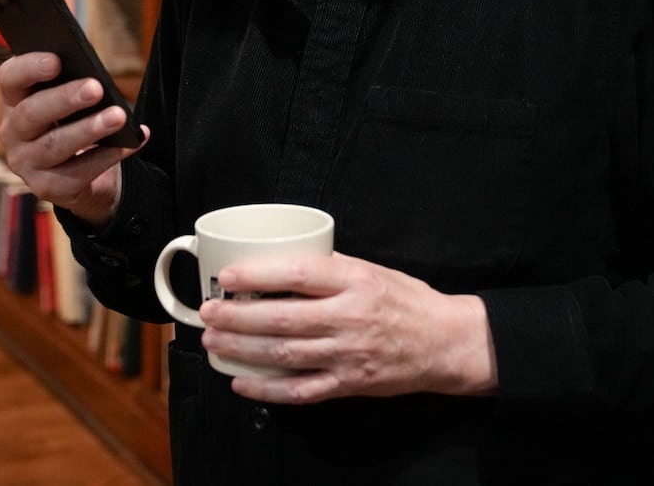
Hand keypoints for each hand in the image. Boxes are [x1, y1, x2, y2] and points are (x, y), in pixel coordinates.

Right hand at [0, 51, 146, 226]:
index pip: (10, 78)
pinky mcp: (46, 188)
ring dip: (89, 129)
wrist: (83, 175)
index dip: (29, 67)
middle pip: (31, 113)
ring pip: (55, 145)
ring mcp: (26, 164)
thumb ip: (73, 84)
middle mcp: (12, 133)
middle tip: (96, 88)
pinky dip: (107, 156)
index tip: (56, 59)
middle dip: (66, 99)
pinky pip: (78, 172)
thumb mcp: (70, 102)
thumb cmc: (75, 123)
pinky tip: (129, 143)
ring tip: (118, 116)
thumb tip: (96, 78)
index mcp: (15, 100)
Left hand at [196, 252, 498, 404]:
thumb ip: (329, 268)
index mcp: (354, 281)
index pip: (297, 273)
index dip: (257, 274)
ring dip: (242, 349)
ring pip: (284, 353)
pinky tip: (241, 380)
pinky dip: (266, 388)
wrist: (445, 343)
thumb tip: (279, 263)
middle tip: (208, 312)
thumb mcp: (371, 270)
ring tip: (214, 341)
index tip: (228, 275)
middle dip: (237, 316)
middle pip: (282, 317)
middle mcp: (349, 317)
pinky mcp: (348, 384)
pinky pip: (300, 390)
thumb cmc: (406, 301)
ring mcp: (347, 354)